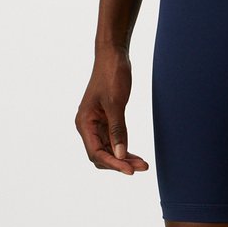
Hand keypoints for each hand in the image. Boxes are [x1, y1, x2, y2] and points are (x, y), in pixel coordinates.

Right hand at [75, 46, 148, 174]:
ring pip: (109, 150)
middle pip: (102, 155)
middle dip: (120, 163)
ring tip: (143, 165)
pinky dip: (124, 149)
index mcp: (84, 123)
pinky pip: (114, 141)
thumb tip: (120, 155)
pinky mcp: (107, 120)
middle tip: (142, 167)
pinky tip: (136, 155)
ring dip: (124, 158)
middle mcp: (87, 126)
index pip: (96, 153)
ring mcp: (97, 124)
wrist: (113, 55)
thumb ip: (118, 130)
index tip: (130, 171)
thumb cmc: (111, 75)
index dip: (113, 164)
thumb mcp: (116, 104)